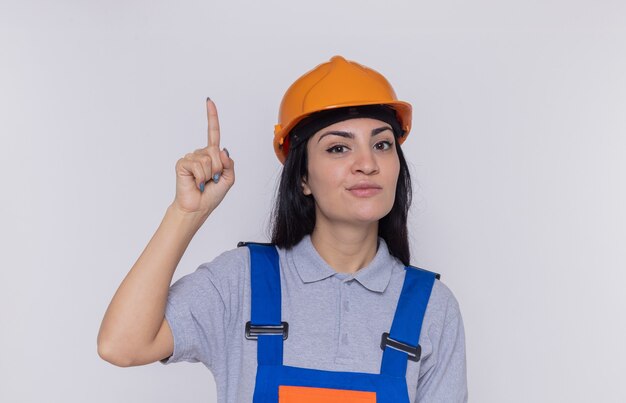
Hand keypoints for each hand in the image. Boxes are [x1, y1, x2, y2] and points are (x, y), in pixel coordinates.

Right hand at [171, 98, 234, 216]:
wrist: (198, 207)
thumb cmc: (211, 195)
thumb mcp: (229, 179)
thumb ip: (230, 164)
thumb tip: (222, 151)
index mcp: (212, 155)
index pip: (213, 133)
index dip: (212, 117)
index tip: (209, 101)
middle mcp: (201, 153)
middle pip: (216, 151)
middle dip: (218, 168)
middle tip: (212, 180)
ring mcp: (191, 157)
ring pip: (208, 159)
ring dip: (209, 174)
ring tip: (203, 182)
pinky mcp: (182, 163)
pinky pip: (198, 165)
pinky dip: (201, 176)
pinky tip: (196, 182)